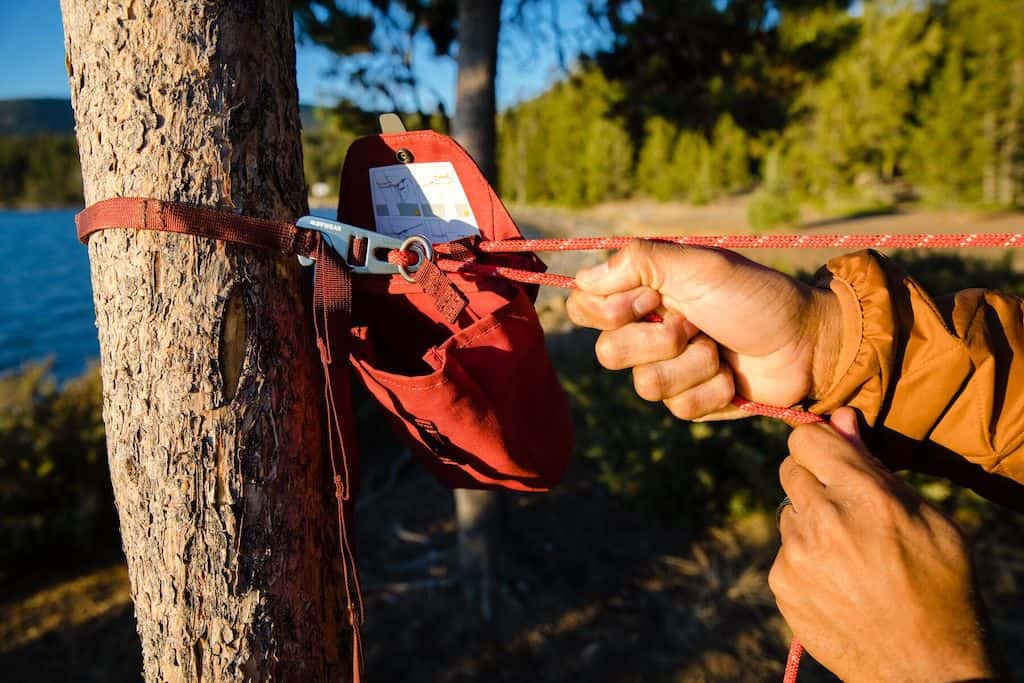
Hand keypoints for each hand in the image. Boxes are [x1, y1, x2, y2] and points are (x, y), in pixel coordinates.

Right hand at [566, 241, 840, 419]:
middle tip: (696, 323)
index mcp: (641, 293)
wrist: (808, 342)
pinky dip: (713, 389)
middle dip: (659, 341)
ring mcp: (667, 370)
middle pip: (608, 353)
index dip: (611, 310)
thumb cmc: (755, 295)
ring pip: (644, 386)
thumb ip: (640, 262)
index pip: (584, 306)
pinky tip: (733, 375)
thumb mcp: (700, 266)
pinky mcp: (691, 402)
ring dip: (693, 365)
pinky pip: (679, 409)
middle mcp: (647, 332)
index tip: (651, 299)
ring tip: (720, 349)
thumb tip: (582, 278)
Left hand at [772, 408, 997, 681]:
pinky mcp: (782, 583)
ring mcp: (796, 554)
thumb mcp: (928, 519)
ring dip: (809, 523)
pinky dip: (804, 560)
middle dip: (814, 482)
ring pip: (788, 513)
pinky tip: (837, 582)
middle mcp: (822, 519)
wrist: (927, 667)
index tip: (830, 458)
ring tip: (849, 554)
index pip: (806, 439)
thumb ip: (874, 464)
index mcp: (863, 495)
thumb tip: (840, 417)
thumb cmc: (940, 585)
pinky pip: (785, 552)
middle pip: (790, 471)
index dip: (819, 446)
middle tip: (846, 510)